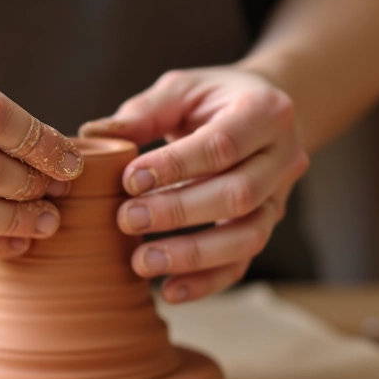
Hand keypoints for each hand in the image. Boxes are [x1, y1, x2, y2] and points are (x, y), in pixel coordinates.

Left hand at [80, 66, 308, 302]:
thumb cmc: (213, 98)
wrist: (263, 111)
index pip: (222, 146)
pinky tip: (170, 290)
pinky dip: (207, 282)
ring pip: (248, 236)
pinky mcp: (266, 226)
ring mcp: (280, 197)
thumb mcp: (182, 89)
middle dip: (179, 212)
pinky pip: (243, 262)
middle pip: (238, 195)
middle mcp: (284, 157)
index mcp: (266, 111)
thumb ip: (143, 112)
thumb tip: (94, 136)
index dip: (175, 166)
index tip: (129, 180)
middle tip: (127, 219)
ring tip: (141, 262)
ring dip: (192, 255)